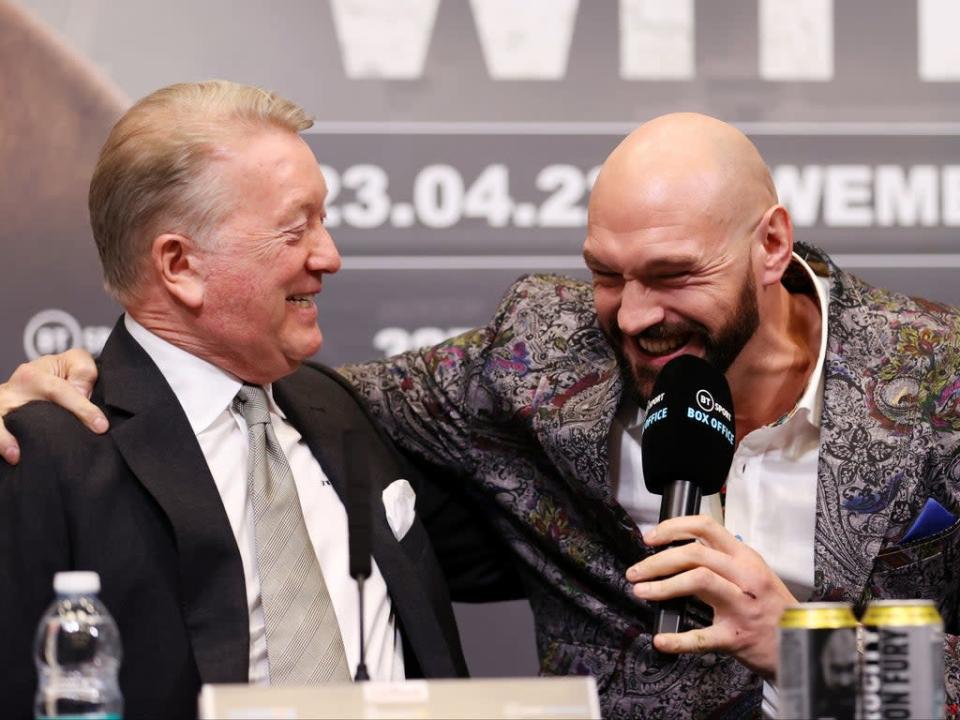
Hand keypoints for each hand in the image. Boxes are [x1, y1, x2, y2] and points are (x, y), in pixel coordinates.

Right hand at [0, 349, 104, 463]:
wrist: (35, 380)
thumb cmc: (62, 373)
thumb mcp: (76, 363)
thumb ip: (83, 372)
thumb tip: (82, 393)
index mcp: (34, 375)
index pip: (59, 391)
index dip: (83, 409)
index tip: (101, 427)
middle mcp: (12, 391)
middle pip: (23, 411)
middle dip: (38, 431)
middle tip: (60, 451)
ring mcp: (0, 407)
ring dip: (3, 440)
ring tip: (16, 455)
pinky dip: (0, 444)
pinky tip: (12, 458)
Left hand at [626, 514, 795, 679]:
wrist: (804, 644)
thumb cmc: (773, 609)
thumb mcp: (754, 575)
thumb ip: (723, 562)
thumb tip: (679, 553)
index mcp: (745, 558)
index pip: (706, 527)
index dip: (673, 528)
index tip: (650, 538)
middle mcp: (744, 576)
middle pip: (693, 553)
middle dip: (657, 561)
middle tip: (636, 571)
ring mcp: (742, 605)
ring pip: (697, 580)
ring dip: (662, 586)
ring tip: (641, 591)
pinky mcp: (737, 636)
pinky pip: (702, 636)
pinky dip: (678, 639)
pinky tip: (661, 639)